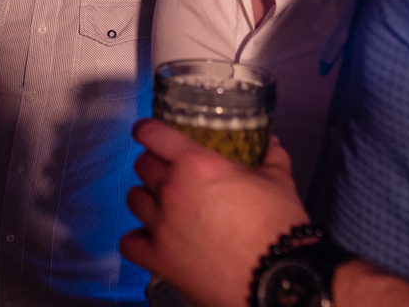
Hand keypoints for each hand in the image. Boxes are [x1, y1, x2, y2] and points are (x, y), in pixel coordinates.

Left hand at [121, 119, 309, 306]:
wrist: (278, 278)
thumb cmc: (279, 226)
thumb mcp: (279, 181)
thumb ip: (270, 157)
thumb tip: (270, 144)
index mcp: (197, 164)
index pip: (155, 134)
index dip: (148, 130)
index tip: (147, 132)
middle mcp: (172, 190)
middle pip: (143, 166)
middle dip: (154, 165)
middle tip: (171, 173)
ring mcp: (161, 226)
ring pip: (134, 200)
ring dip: (146, 198)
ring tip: (162, 204)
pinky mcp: (158, 259)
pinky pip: (129, 243)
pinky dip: (137, 239)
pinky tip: (151, 238)